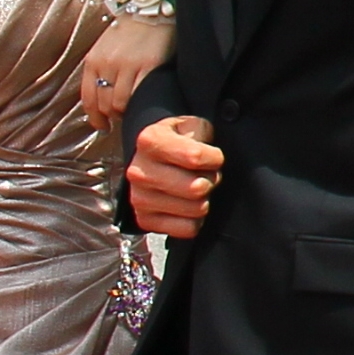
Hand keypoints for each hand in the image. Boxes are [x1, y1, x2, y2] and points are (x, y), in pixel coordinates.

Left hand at [79, 17, 175, 125]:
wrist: (149, 8)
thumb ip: (100, 71)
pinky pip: (139, 94)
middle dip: (110, 117)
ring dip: (125, 113)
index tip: (101, 127)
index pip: (88, 99)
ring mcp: (128, 65)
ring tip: (131, 112)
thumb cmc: (128, 31)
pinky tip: (141, 104)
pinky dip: (139, 104)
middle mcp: (107, 64)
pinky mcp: (148, 65)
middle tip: (119, 120)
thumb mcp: (104, 48)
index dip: (94, 119)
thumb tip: (101, 99)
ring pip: (120, 103)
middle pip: (104, 104)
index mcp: (93, 61)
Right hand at [126, 115, 220, 239]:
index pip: (196, 157)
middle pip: (196, 188)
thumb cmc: (176, 141)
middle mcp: (139, 171)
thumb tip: (204, 149)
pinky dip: (195, 220)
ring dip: (204, 200)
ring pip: (195, 209)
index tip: (212, 157)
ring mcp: (139, 198)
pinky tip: (188, 206)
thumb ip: (201, 132)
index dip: (214, 158)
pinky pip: (188, 229)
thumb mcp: (190, 125)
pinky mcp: (144, 220)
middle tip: (205, 175)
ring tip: (196, 189)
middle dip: (210, 180)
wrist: (150, 159)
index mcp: (149, 141)